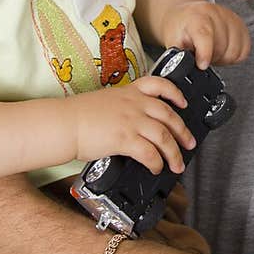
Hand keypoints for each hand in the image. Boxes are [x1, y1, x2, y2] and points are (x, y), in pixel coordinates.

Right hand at [71, 77, 195, 175]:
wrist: (64, 123)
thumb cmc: (77, 115)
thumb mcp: (104, 101)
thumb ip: (122, 108)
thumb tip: (132, 124)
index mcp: (129, 92)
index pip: (159, 85)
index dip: (176, 94)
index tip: (183, 103)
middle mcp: (134, 104)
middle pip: (169, 115)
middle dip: (183, 131)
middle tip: (189, 143)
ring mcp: (131, 120)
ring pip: (164, 136)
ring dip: (174, 153)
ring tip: (177, 164)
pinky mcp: (125, 139)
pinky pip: (150, 153)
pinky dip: (157, 162)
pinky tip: (156, 168)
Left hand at [160, 1, 250, 68]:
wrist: (185, 15)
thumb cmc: (179, 28)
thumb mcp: (171, 41)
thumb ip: (178, 54)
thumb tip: (183, 68)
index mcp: (196, 16)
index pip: (204, 34)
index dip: (205, 53)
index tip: (202, 65)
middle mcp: (216, 13)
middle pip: (221, 48)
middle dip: (211, 58)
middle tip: (201, 55)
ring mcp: (231, 18)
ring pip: (234, 52)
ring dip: (223, 58)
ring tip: (211, 52)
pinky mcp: (241, 25)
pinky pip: (244, 51)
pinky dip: (234, 56)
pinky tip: (222, 50)